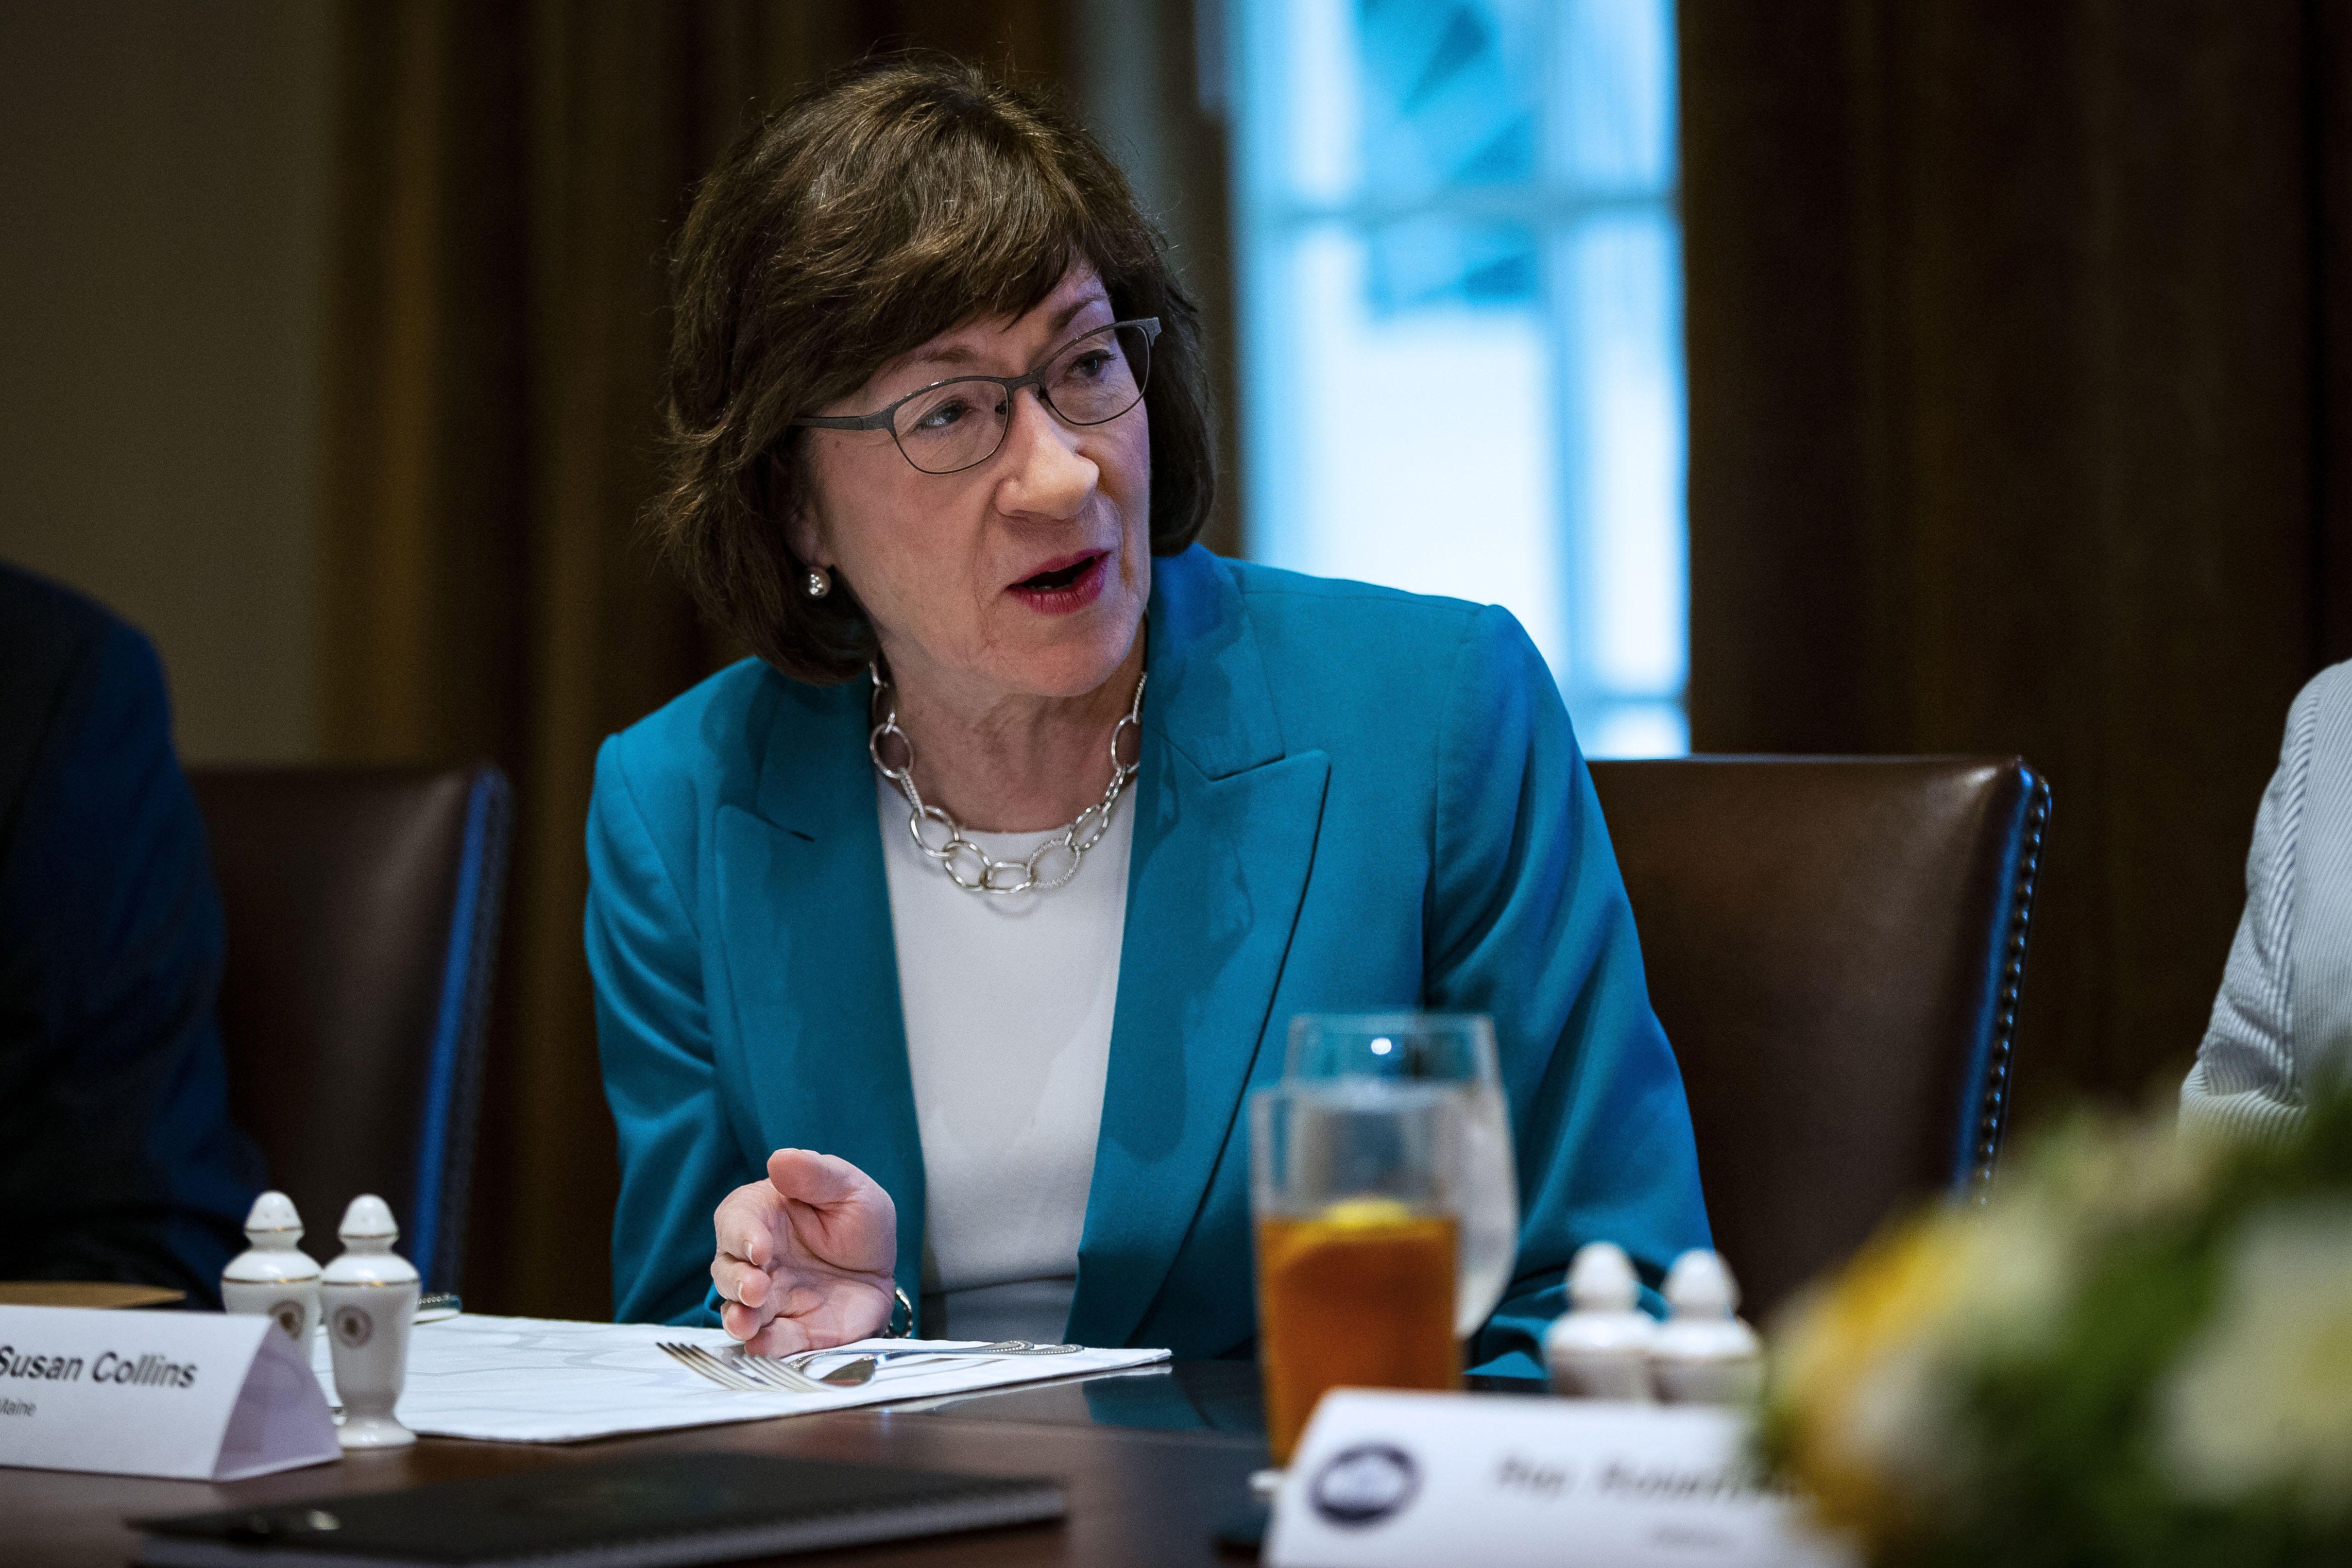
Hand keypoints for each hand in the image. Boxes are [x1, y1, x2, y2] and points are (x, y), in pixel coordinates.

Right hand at [710, 1148, 897, 1354]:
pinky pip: (771, 1342)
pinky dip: (765, 1346)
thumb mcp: (850, 1189)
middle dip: (736, 1282)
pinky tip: (764, 1346)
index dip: (742, 1235)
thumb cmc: (858, 1223)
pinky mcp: (790, 1331)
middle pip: (728, 1271)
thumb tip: (779, 1159)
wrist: (883, 1271)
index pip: (736, 1222)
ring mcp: (770, 1300)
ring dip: (739, 1319)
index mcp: (762, 1217)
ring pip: (738, 1310)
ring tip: (746, 1324)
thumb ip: (816, 1174)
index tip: (759, 1246)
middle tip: (756, 1288)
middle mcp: (756, 1262)